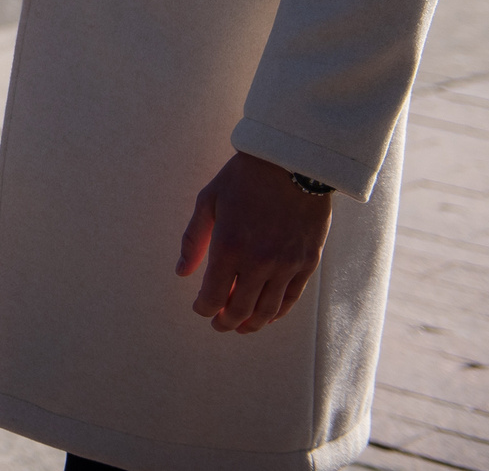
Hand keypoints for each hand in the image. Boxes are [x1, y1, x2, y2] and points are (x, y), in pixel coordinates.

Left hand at [174, 152, 330, 332]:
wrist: (292, 162)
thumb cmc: (244, 178)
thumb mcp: (208, 201)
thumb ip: (193, 240)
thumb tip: (181, 273)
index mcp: (229, 246)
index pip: (213, 296)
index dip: (203, 308)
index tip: (200, 308)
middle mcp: (259, 261)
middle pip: (240, 310)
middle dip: (225, 321)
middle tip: (218, 324)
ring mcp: (286, 264)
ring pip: (267, 310)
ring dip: (252, 324)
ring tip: (241, 326)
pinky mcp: (307, 262)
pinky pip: (291, 299)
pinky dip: (277, 312)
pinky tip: (266, 314)